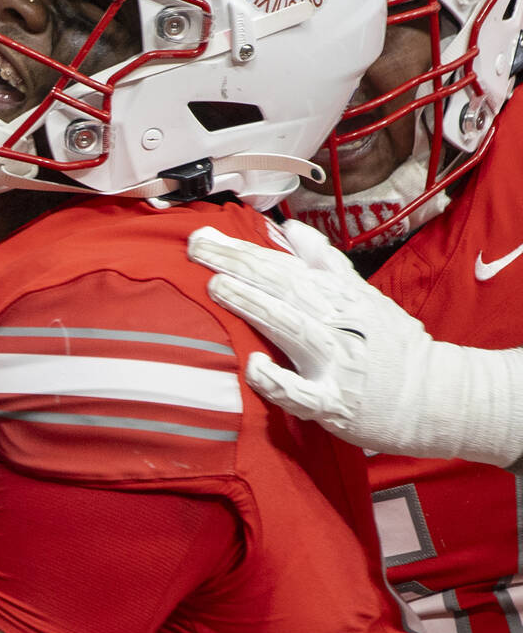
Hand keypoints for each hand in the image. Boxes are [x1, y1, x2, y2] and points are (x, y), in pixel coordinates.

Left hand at [188, 220, 522, 465]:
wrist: (435, 397)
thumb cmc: (391, 346)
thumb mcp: (362, 294)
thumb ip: (324, 263)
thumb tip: (292, 229)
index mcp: (336, 295)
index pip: (281, 265)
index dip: (241, 249)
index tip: (203, 235)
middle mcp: (335, 322)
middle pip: (281, 286)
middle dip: (237, 264)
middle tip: (197, 248)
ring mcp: (335, 362)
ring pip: (291, 327)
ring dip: (255, 305)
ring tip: (218, 286)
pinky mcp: (335, 403)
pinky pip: (303, 392)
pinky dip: (279, 380)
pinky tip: (254, 366)